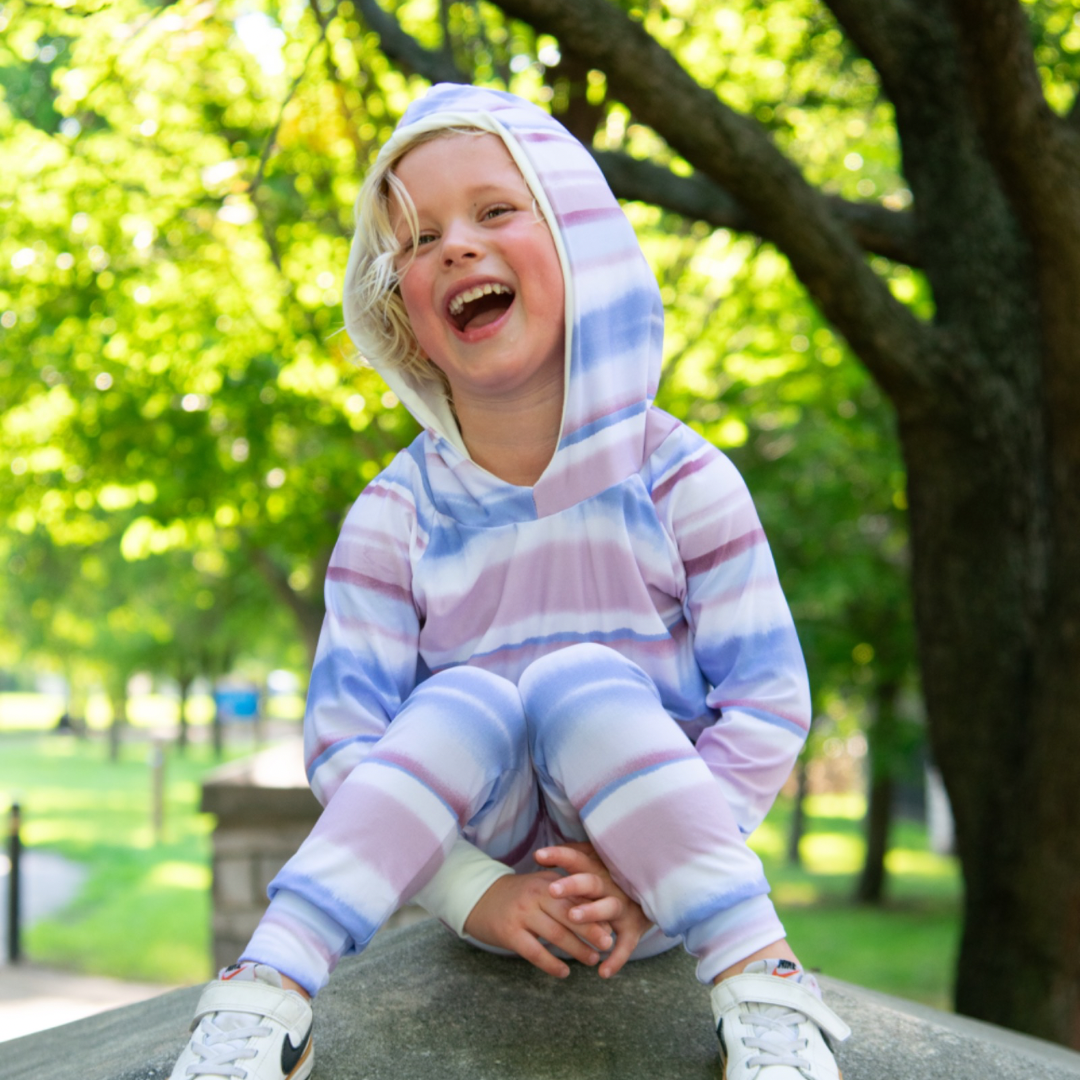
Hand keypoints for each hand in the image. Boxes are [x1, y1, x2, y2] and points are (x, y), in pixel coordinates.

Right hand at [463, 871, 612, 977]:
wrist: (481, 898)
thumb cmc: (521, 897)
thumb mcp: (543, 889)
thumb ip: (568, 900)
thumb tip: (602, 922)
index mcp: (546, 883)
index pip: (576, 897)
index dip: (595, 913)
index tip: (612, 927)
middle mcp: (535, 895)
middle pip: (568, 914)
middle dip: (591, 930)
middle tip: (608, 945)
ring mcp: (521, 913)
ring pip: (555, 934)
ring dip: (576, 949)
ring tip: (592, 960)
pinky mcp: (509, 932)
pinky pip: (535, 952)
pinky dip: (551, 965)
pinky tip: (564, 973)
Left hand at [535, 842, 652, 978]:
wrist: (652, 892)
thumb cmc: (611, 879)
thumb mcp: (595, 864)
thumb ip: (571, 859)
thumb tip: (539, 854)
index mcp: (598, 869)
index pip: (577, 858)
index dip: (559, 856)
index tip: (538, 855)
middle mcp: (611, 886)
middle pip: (591, 882)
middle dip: (572, 885)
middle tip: (552, 889)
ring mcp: (624, 907)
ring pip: (609, 908)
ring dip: (592, 912)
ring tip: (573, 917)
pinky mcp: (634, 928)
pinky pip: (626, 945)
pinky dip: (617, 959)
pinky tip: (603, 972)